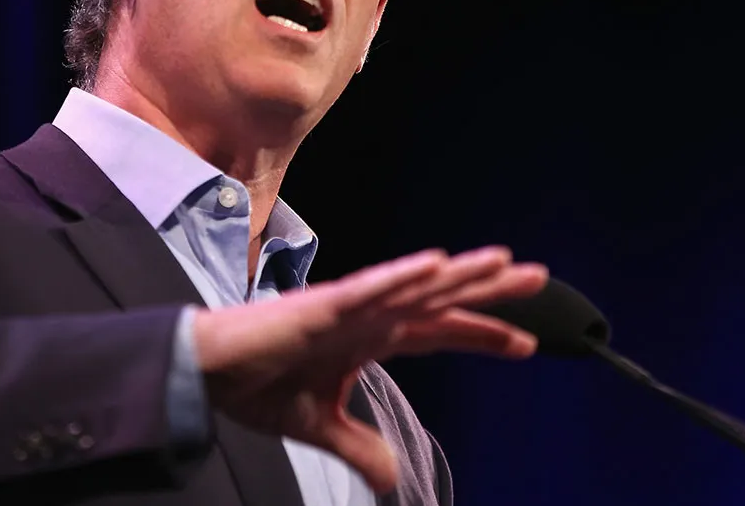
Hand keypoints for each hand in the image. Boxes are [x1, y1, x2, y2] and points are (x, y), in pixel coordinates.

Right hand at [190, 245, 545, 493]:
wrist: (204, 373)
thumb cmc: (255, 386)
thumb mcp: (320, 426)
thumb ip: (359, 446)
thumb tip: (393, 480)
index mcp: (368, 337)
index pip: (438, 331)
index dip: (482, 334)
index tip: (527, 343)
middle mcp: (367, 315)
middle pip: (440, 299)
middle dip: (490, 291)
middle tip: (540, 279)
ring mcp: (347, 307)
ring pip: (416, 286)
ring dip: (460, 274)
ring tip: (504, 263)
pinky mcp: (321, 307)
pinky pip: (370, 289)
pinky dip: (403, 276)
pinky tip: (436, 265)